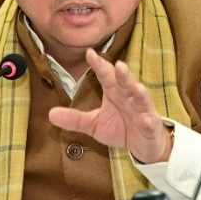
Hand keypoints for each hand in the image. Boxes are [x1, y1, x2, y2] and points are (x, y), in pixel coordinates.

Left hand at [48, 48, 171, 163]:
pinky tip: (145, 118)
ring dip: (139, 92)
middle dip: (123, 75)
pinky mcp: (150, 125)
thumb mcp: (94, 124)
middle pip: (125, 83)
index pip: (106, 76)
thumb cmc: (120, 128)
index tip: (90, 53)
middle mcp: (128, 98)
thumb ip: (75, 119)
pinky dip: (147, 120)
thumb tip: (50, 114)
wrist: (143, 145)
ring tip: (137, 87)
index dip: (99, 65)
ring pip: (141, 99)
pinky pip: (148, 122)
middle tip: (119, 65)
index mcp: (114, 93)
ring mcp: (141, 111)